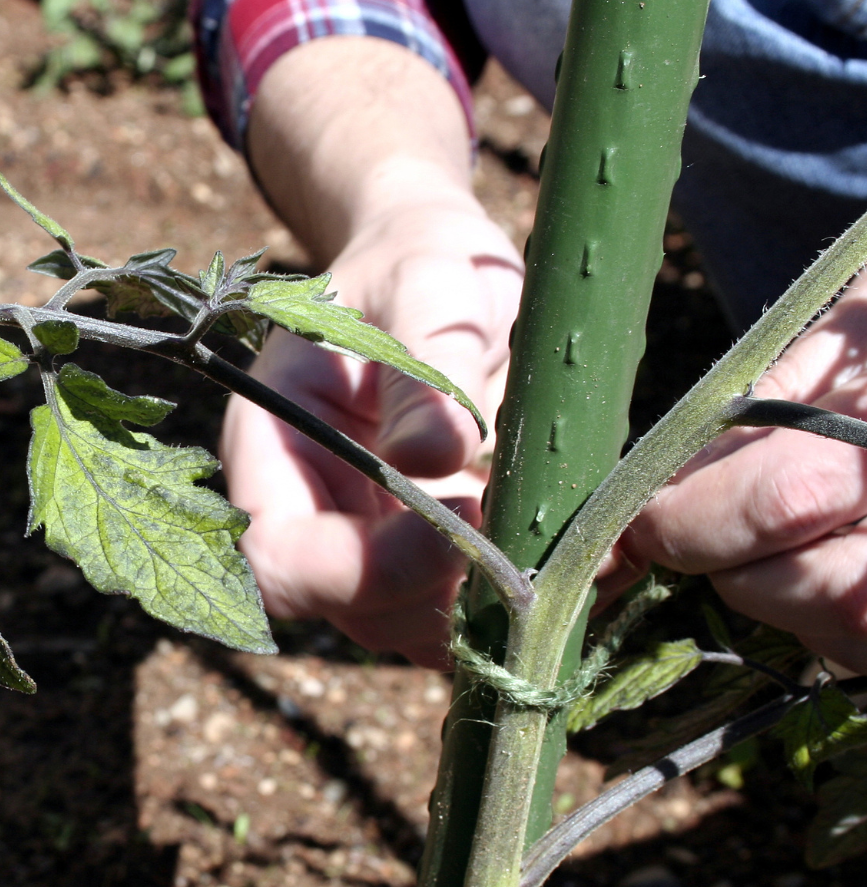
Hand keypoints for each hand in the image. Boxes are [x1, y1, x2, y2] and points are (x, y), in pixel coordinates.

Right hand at [221, 196, 521, 667]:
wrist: (444, 267)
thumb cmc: (422, 260)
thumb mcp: (425, 285)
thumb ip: (424, 366)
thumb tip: (430, 460)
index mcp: (277, 447)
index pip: (283, 558)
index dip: (364, 569)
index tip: (463, 519)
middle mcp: (316, 510)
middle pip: (355, 612)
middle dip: (442, 595)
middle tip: (527, 540)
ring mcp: (373, 537)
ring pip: (413, 626)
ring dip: (485, 611)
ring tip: (559, 549)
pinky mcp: (430, 548)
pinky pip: (460, 608)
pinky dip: (515, 601)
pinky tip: (570, 557)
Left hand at [623, 187, 866, 683]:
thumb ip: (799, 376)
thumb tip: (687, 475)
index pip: (815, 477)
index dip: (704, 517)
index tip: (641, 521)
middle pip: (851, 589)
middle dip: (740, 575)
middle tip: (699, 535)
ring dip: (795, 612)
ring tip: (770, 550)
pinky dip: (861, 638)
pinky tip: (840, 577)